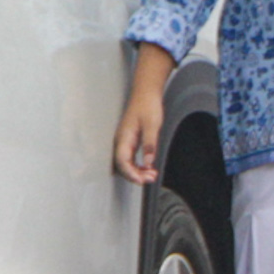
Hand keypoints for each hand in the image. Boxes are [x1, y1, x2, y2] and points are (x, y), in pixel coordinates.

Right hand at [113, 42, 175, 183]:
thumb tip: (149, 162)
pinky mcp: (130, 140)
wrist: (146, 93)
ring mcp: (125, 141)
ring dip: (137, 171)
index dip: (131, 174)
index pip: (122, 161)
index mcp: (124, 137)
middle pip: (123, 165)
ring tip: (152, 175)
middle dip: (135, 175)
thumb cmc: (148, 106)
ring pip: (127, 163)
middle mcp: (122, 141)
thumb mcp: (152, 124)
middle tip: (151, 178)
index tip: (142, 180)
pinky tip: (148, 167)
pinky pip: (130, 157)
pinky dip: (138, 165)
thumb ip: (150, 144)